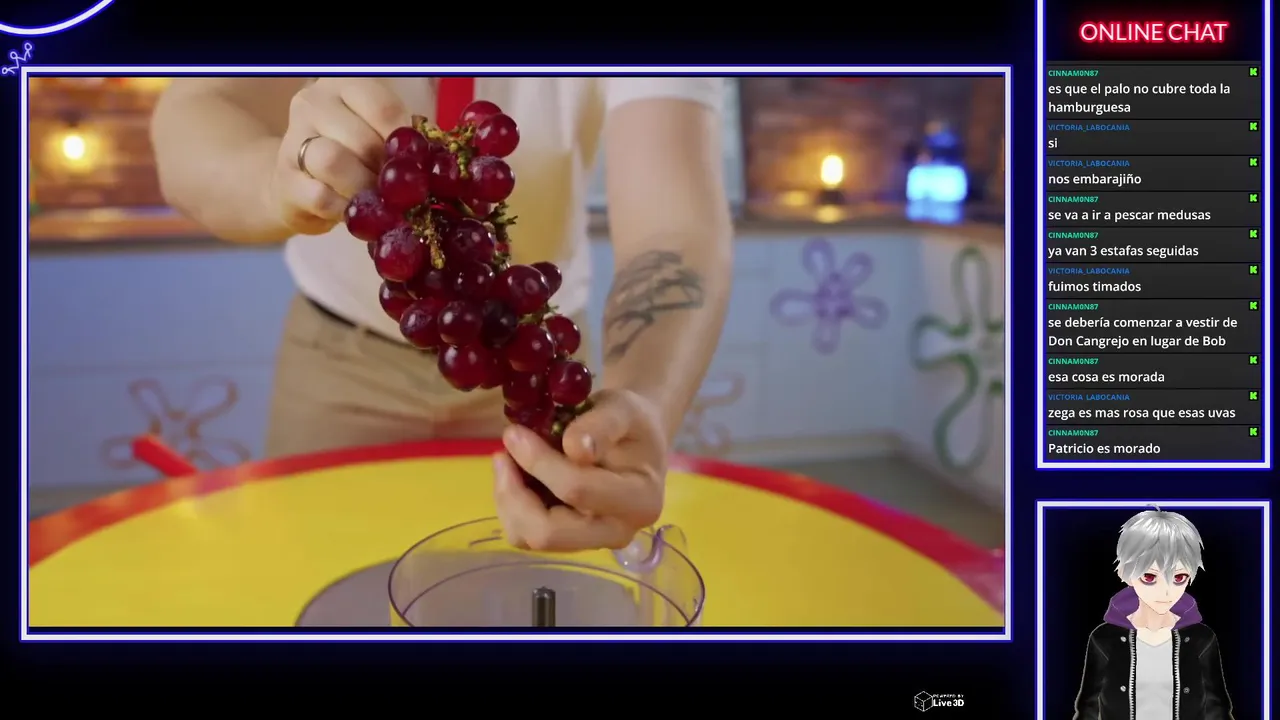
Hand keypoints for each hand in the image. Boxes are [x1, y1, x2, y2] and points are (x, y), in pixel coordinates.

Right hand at [272, 78, 408, 233]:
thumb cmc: (351, 155)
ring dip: (365, 188)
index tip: (417, 163)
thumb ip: (401, 139)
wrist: (297, 184)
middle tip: (401, 191)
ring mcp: (293, 140)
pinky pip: (321, 197)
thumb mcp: (375, 134)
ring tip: (380, 202)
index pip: (383, 107)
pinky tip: (358, 213)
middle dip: (387, 172)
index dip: (406, 141)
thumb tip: (435, 161)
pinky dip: (347, 210)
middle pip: (362, 139)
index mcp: (343, 85)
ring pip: (334, 161)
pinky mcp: (285, 181)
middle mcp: (313, 104)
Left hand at [492, 389, 667, 551]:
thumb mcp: (622, 409)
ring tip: (506, 460)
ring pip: (529, 539)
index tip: (515, 431)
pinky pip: (524, 536)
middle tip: (502, 453)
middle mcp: (617, 533)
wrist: (634, 440)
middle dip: (514, 492)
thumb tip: (576, 448)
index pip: (578, 491)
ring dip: (508, 499)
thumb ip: (603, 425)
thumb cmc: (630, 423)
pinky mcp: (567, 542)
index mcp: (639, 501)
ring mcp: (590, 543)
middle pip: (549, 533)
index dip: (539, 462)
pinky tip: (515, 475)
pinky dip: (511, 506)